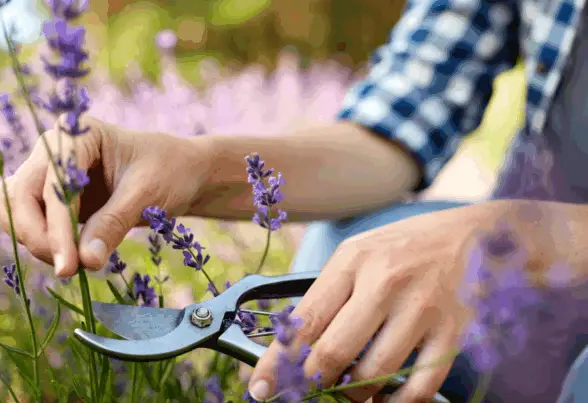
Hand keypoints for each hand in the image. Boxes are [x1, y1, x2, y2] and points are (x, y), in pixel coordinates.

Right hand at [0, 115, 212, 276]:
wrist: (182, 174)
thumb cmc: (170, 172)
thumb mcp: (147, 194)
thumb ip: (114, 224)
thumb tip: (85, 261)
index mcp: (78, 133)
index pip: (51, 183)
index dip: (55, 226)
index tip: (69, 265)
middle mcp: (53, 149)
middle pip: (17, 195)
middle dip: (37, 236)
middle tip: (69, 269)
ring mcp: (48, 173)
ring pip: (13, 210)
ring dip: (36, 242)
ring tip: (75, 264)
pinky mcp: (49, 199)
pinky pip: (27, 223)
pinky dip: (42, 243)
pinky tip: (71, 257)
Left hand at [248, 202, 504, 402]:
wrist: (486, 236)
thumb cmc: (412, 247)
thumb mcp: (363, 253)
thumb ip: (331, 292)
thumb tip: (295, 343)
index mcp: (354, 261)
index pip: (304, 320)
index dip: (278, 361)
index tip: (262, 387)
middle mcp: (385, 282)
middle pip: (333, 353)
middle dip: (312, 384)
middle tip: (307, 393)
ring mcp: (422, 308)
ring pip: (373, 375)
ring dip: (355, 395)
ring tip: (352, 391)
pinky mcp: (453, 332)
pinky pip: (417, 386)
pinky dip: (397, 402)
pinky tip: (387, 397)